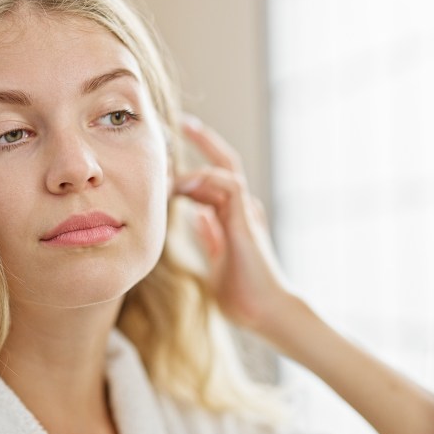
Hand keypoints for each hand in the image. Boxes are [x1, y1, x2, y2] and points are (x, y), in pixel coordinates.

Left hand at [173, 115, 292, 332]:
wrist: (265, 312)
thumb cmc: (243, 293)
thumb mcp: (217, 259)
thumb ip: (211, 235)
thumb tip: (199, 218)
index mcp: (235, 218)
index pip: (215, 179)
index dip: (195, 164)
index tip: (172, 152)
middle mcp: (242, 210)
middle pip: (225, 163)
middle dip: (205, 140)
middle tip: (182, 121)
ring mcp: (246, 214)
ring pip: (226, 169)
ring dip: (197, 161)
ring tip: (169, 162)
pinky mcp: (246, 222)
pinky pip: (230, 185)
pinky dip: (206, 180)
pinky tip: (183, 186)